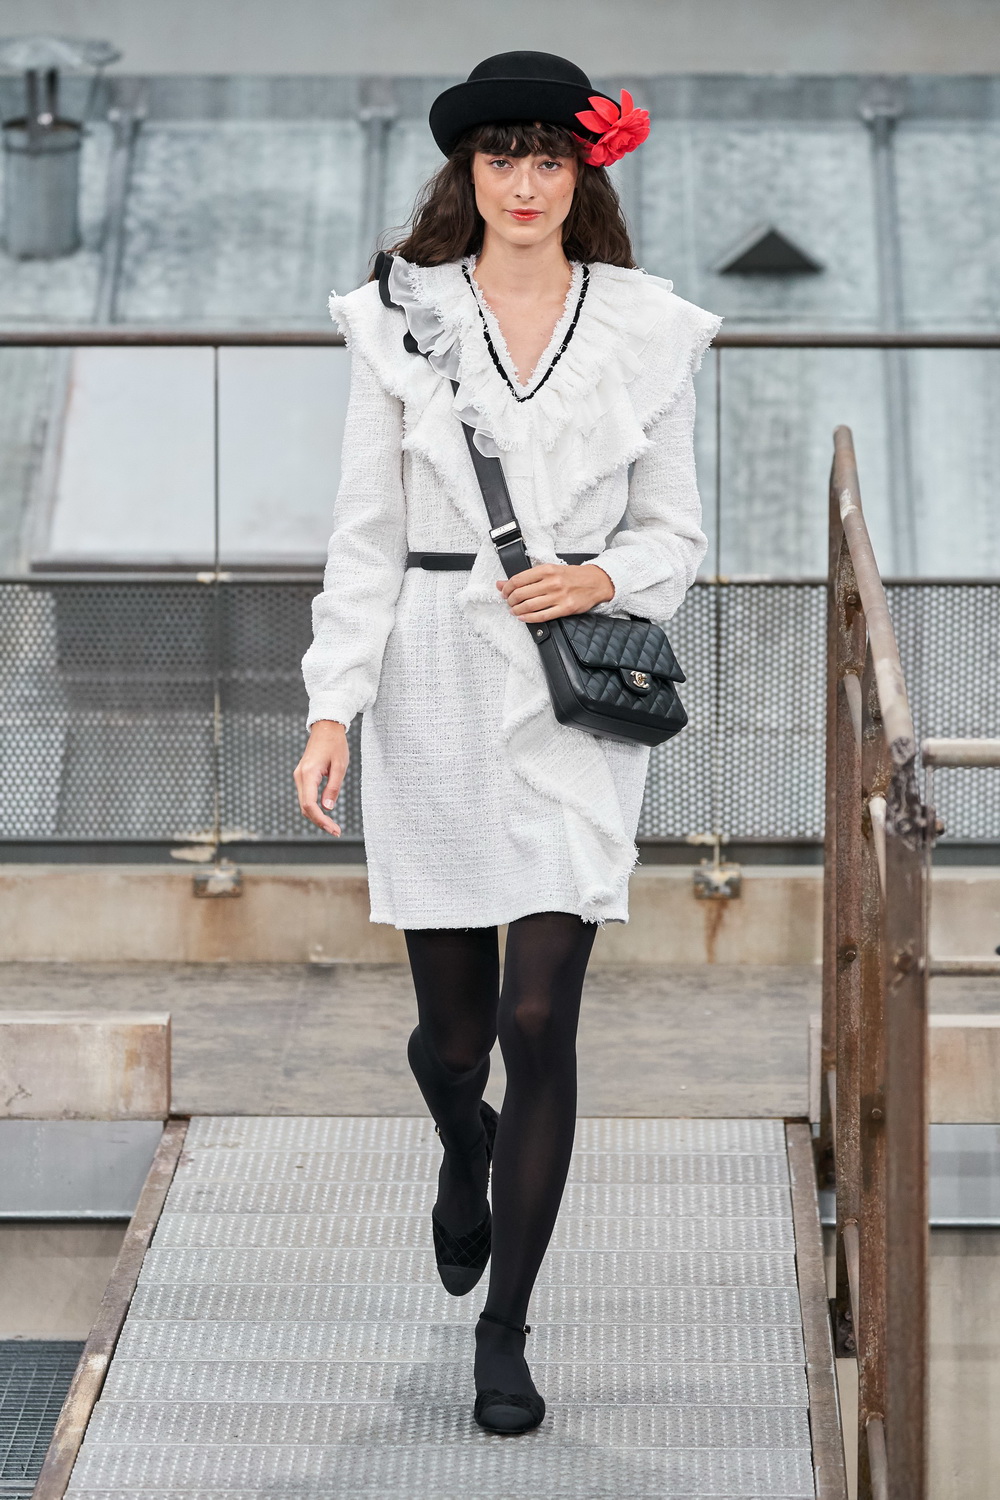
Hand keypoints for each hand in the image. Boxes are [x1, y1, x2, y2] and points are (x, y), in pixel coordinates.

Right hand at [293, 720, 348, 835]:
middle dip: (319, 821)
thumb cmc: (335, 744)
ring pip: (304, 803)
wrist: (326, 728)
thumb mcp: (340, 766)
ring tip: (332, 826)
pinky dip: (314, 807)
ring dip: (317, 816)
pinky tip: (325, 814)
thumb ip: (333, 787)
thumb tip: (327, 808)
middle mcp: (300, 776)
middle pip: (305, 807)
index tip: (334, 829)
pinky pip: (306, 796)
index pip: (309, 804)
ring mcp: (299, 776)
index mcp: (309, 774)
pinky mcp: (303, 776)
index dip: (320, 820)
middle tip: (336, 831)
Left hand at [496, 562, 613, 622]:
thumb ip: (527, 577)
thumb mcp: (550, 570)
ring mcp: (559, 596)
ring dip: (517, 610)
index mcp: (547, 570)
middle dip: (510, 601)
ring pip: (529, 606)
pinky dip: (529, 618)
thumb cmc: (573, 576)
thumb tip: (502, 584)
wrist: (596, 581)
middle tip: (509, 603)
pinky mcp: (565, 608)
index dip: (506, 588)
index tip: (504, 592)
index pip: (518, 580)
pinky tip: (523, 617)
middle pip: (521, 594)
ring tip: (514, 611)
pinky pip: (542, 616)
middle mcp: (552, 582)